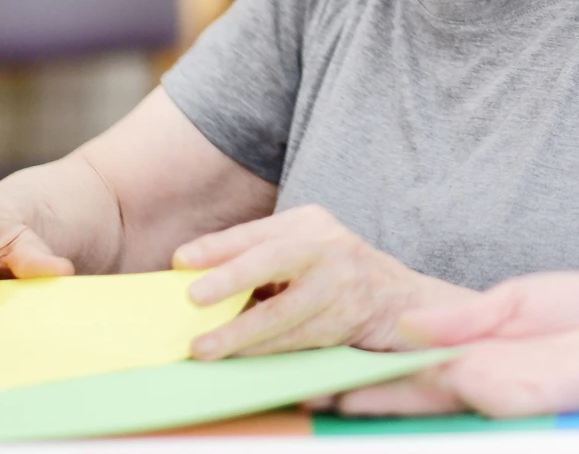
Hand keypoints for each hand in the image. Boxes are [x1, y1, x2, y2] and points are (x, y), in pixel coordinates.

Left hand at [175, 204, 442, 357]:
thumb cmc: (334, 274)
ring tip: (204, 348)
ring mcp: (341, 283)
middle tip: (194, 297)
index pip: (258, 233)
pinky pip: (298, 337)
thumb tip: (192, 277)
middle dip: (232, 277)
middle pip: (276, 258)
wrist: (398, 299)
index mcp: (309, 222)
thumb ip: (259, 258)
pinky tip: (240, 356)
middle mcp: (327, 246)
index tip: (181, 261)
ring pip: (284, 310)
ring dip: (240, 333)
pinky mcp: (348, 317)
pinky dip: (266, 349)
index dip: (218, 247)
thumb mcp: (301, 250)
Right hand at [333, 270, 578, 418]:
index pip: (409, 369)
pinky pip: (459, 393)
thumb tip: (408, 324)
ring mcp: (493, 394)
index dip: (366, 371)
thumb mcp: (518, 304)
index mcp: (476, 359)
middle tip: (301, 391)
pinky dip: (419, 393)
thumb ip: (464, 318)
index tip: (320, 366)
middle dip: (356, 394)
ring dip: (376, 403)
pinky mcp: (516, 398)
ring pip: (422, 400)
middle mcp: (477, 383)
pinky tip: (388, 386)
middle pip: (404, 392)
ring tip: (325, 399)